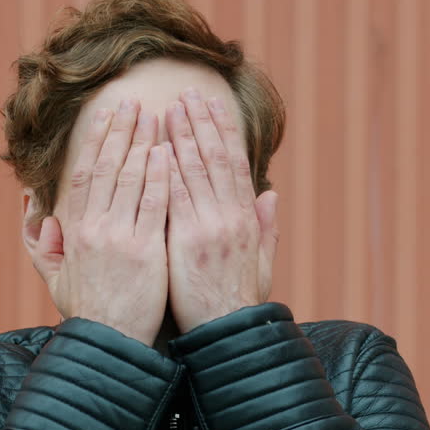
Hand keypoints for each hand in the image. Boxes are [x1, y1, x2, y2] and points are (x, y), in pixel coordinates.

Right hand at [29, 98, 171, 345]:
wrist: (107, 346)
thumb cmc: (88, 315)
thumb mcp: (56, 280)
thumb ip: (43, 248)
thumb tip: (39, 219)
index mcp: (75, 232)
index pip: (85, 175)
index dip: (97, 142)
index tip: (107, 116)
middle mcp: (94, 229)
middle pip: (107, 168)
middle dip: (120, 131)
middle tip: (132, 101)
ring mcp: (119, 238)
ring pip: (130, 180)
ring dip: (142, 143)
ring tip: (154, 115)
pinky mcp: (144, 251)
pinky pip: (152, 205)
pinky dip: (158, 177)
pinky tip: (165, 152)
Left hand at [163, 88, 278, 333]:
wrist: (229, 335)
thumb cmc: (239, 304)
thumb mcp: (262, 263)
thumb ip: (267, 228)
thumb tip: (272, 196)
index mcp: (246, 220)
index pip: (235, 165)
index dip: (223, 133)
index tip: (212, 107)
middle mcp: (230, 218)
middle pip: (216, 159)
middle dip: (200, 124)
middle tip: (187, 95)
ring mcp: (210, 228)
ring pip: (196, 172)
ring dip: (182, 137)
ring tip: (170, 109)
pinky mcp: (188, 241)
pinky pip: (176, 197)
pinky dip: (168, 171)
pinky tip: (157, 148)